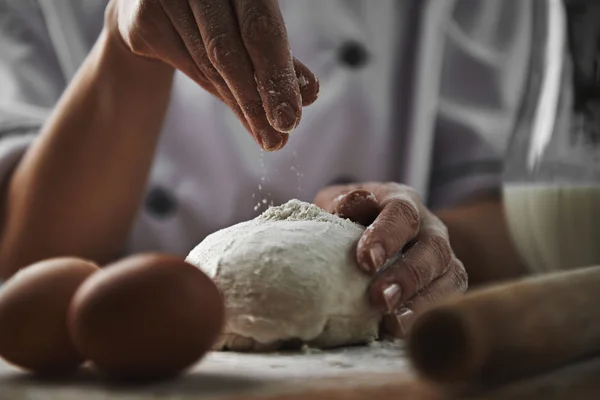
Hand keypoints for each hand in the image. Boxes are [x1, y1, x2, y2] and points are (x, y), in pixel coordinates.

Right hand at [105, 0, 319, 150]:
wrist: (156, 3)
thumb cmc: (219, 15)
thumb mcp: (254, 29)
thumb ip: (279, 58)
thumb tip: (309, 92)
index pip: (261, 30)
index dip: (277, 76)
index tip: (290, 120)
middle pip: (229, 51)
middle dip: (256, 101)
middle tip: (277, 139)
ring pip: (208, 64)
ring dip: (240, 105)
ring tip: (265, 136)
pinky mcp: (144, 16)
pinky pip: (186, 65)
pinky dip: (214, 90)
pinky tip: (236, 107)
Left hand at [314, 182, 467, 337]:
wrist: (378, 235)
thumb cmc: (353, 218)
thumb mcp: (340, 205)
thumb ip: (342, 205)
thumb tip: (347, 206)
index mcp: (402, 202)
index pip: (402, 214)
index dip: (387, 236)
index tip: (366, 261)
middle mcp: (430, 228)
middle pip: (433, 248)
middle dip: (408, 276)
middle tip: (380, 299)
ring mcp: (444, 258)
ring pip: (450, 278)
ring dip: (422, 303)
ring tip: (393, 324)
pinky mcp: (448, 285)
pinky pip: (449, 303)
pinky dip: (427, 318)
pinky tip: (402, 332)